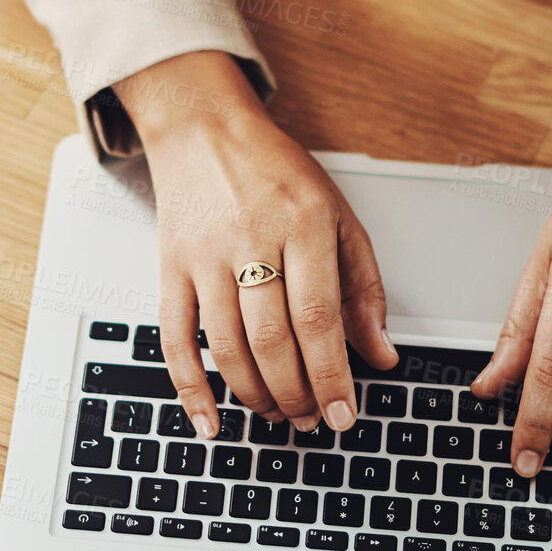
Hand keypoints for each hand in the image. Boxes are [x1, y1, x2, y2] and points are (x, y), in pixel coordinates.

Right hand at [114, 51, 397, 439]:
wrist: (203, 130)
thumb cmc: (275, 172)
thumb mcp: (338, 217)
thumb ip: (364, 287)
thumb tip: (381, 356)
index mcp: (303, 225)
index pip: (318, 317)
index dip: (330, 375)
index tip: (345, 414)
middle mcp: (251, 240)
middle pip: (272, 339)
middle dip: (295, 394)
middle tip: (312, 420)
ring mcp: (205, 256)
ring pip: (227, 346)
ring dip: (254, 394)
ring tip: (276, 414)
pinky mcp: (170, 267)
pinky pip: (175, 338)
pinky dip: (190, 387)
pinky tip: (209, 419)